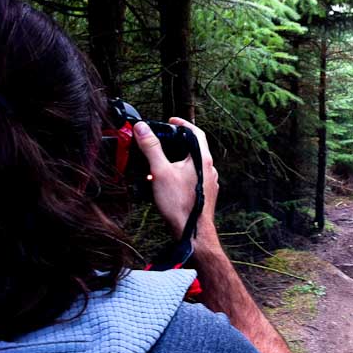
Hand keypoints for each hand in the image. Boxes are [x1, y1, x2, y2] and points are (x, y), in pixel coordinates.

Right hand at [133, 118, 218, 239]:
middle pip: (194, 148)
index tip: (172, 121)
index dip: (183, 123)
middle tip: (163, 140)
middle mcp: (209, 169)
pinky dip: (180, 175)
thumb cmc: (180, 204)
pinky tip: (166, 183)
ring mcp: (209, 182)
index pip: (195, 132)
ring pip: (193, 164)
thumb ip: (151, 148)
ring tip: (160, 164)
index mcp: (202, 159)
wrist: (192, 232)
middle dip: (177, 143)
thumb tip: (142, 129)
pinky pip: (192, 178)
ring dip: (177, 160)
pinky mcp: (205, 194)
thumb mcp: (160, 171)